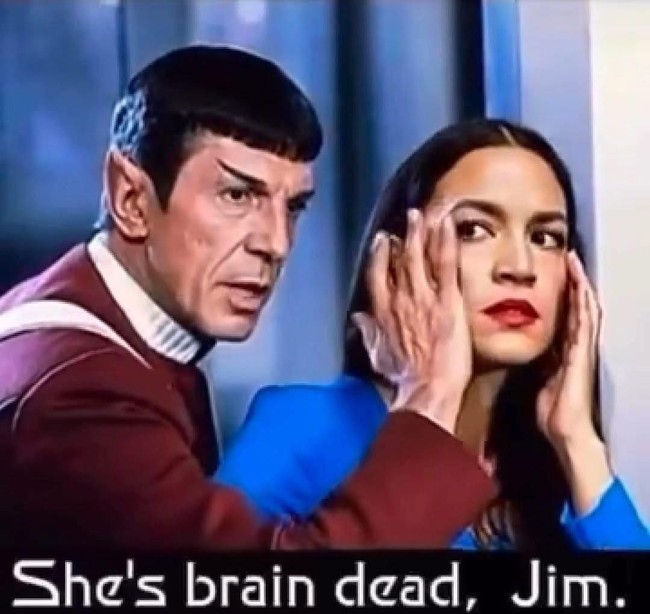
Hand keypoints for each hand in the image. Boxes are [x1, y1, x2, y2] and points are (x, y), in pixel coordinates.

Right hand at [352, 203, 471, 432]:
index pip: (379, 276)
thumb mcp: (379, 356)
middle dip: (404, 235)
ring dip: (421, 231)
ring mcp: (424, 298)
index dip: (380, 256)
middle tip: (410, 216)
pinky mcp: (447, 301)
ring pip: (420, 257)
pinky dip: (445, 242)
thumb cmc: (405, 380)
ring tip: (424, 212)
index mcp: (383, 313)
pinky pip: (445, 265)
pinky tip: (447, 224)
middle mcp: (401, 300)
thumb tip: (358, 319)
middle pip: (399, 260)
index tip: (384, 240)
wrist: (427, 390)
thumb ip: (368, 333)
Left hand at [536, 251, 600, 446]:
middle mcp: (575, 345)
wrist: (567, 432)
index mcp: (563, 350)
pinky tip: (582, 286)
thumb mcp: (539, 379)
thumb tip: (526, 352)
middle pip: (574, 305)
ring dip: (580, 284)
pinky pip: (586, 322)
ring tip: (574, 260)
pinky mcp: (585, 353)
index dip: (559, 292)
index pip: (562, 314)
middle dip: (571, 281)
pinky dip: (584, 302)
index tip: (551, 271)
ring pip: (583, 308)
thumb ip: (537, 364)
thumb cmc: (553, 411)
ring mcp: (583, 348)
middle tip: (567, 255)